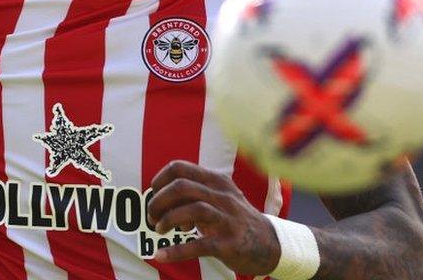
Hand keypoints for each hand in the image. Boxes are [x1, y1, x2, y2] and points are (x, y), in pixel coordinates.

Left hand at [147, 160, 280, 275]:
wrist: (270, 244)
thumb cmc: (234, 218)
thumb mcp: (219, 197)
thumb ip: (194, 193)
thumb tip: (159, 198)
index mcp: (216, 180)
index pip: (179, 168)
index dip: (159, 180)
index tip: (153, 195)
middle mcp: (222, 195)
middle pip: (181, 187)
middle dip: (159, 201)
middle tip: (152, 216)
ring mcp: (227, 219)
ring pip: (191, 209)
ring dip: (168, 220)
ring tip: (159, 230)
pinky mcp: (229, 243)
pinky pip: (199, 245)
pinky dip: (176, 251)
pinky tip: (161, 255)